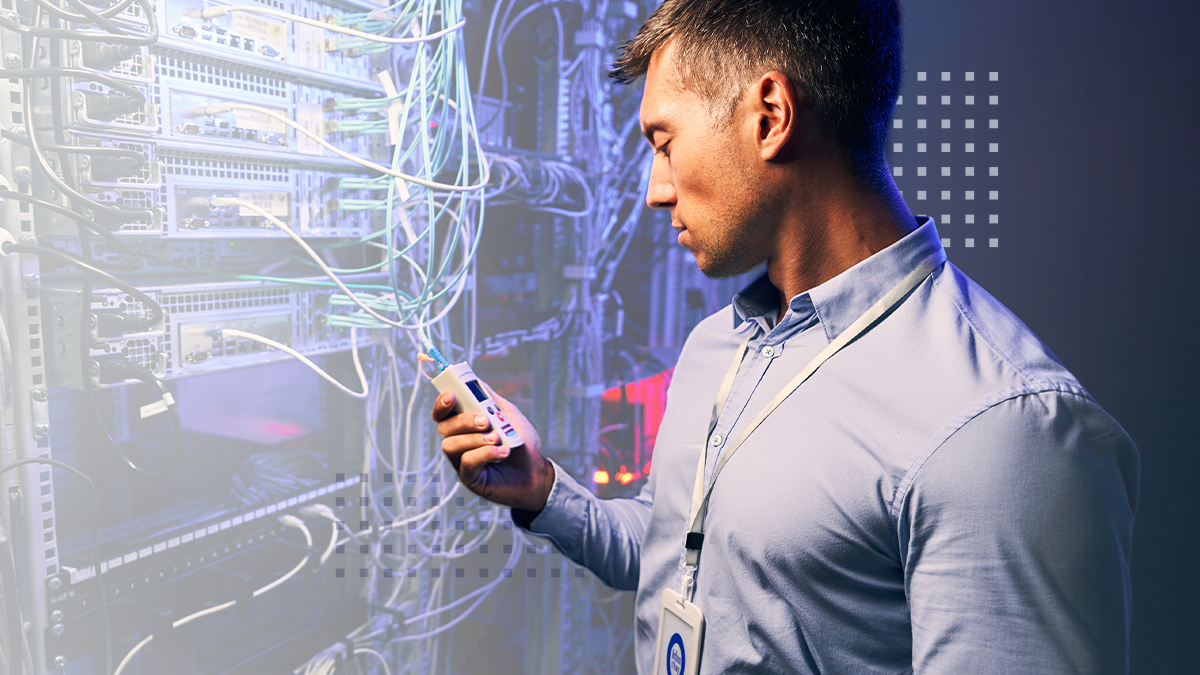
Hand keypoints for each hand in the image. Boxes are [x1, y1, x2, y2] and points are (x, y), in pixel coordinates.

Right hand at [432, 387, 554, 512]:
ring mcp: (462, 461)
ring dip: (475, 439)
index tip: (451, 395)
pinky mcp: (470, 478)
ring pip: (450, 445)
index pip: (443, 413)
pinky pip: (466, 462)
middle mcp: (460, 442)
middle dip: (464, 421)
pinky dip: (485, 454)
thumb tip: (475, 381)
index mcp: (466, 425)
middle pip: (444, 427)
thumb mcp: (508, 414)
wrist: (537, 472)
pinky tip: (501, 453)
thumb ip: (490, 398)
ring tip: (497, 439)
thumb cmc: (523, 445)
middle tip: (485, 421)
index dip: (442, 403)